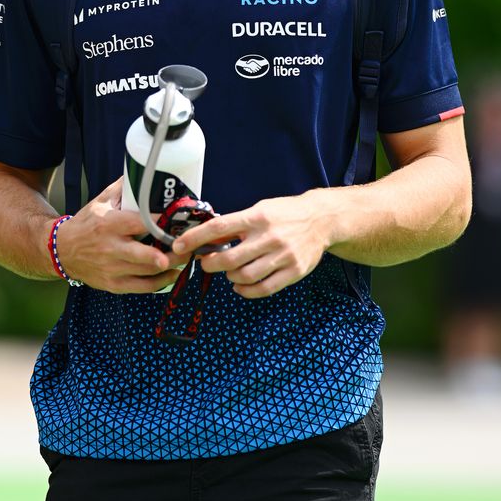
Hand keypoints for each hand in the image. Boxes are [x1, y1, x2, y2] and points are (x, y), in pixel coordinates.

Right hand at [53, 177, 182, 293]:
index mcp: (110, 224)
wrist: (61, 250)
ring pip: (147, 272)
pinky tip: (173, 274)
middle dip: (169, 253)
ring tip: (187, 257)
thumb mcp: (101, 201)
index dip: (161, 223)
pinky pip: (141, 287)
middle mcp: (111, 248)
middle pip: (145, 254)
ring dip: (171, 266)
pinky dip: (160, 282)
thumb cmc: (86, 223)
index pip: (140, 223)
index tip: (180, 220)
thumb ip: (123, 188)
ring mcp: (112, 268)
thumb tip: (143, 171)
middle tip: (188, 247)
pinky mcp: (113, 284)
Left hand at [172, 193, 330, 297]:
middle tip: (207, 263)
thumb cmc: (286, 213)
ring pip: (245, 276)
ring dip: (230, 277)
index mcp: (256, 217)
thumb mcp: (260, 209)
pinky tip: (241, 286)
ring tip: (229, 271)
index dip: (195, 238)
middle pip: (229, 258)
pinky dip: (247, 291)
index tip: (179, 245)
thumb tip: (207, 236)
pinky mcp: (293, 271)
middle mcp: (268, 237)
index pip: (218, 227)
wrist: (321, 220)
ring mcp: (282, 256)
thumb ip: (236, 223)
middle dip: (211, 264)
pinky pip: (264, 288)